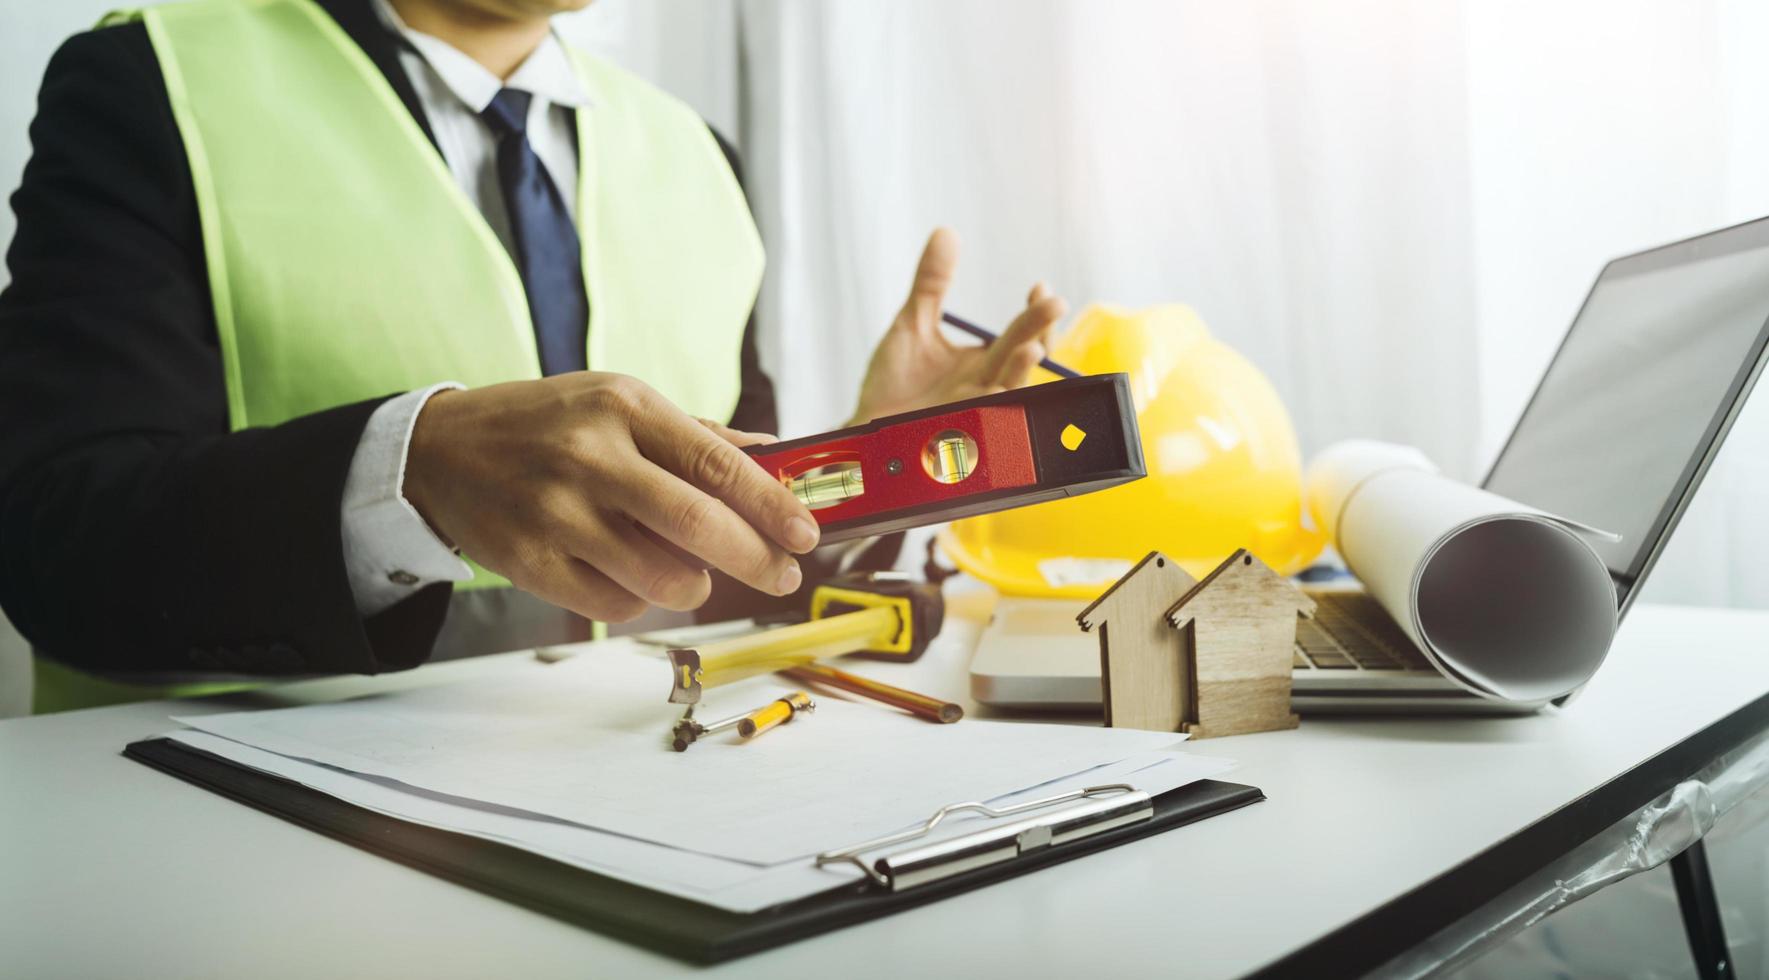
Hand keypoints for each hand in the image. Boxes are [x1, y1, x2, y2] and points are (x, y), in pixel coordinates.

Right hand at [404, 374, 820, 622]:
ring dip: (696, 586)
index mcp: (623, 406)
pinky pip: (617, 604)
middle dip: (756, 559)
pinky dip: (642, 599)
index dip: (771, 504)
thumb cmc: (545, 425)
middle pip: (698, 525)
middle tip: (782, 575)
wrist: (439, 451)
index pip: (716, 461)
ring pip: (662, 577)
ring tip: (693, 571)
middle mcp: (590, 457)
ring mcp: (557, 513)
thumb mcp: (617, 404)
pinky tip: (632, 574)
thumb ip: (698, 434)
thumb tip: (778, 454)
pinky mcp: (531, 563)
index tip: (806, 533)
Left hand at [849, 227, 1067, 423]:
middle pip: (1023, 357)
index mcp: (982, 361)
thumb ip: (932, 283)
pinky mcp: (953, 432)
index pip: (1022, 335)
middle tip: (1053, 304)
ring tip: (1031, 349)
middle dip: (1040, 330)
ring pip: (1009, 392)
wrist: (865, 426)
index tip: (1039, 285)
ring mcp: (972, 410)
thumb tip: (946, 231)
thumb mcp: (912, 322)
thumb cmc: (893, 382)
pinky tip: (997, 391)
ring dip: (1022, 371)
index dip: (1036, 313)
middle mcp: (984, 385)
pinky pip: (980, 423)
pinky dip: (992, 410)